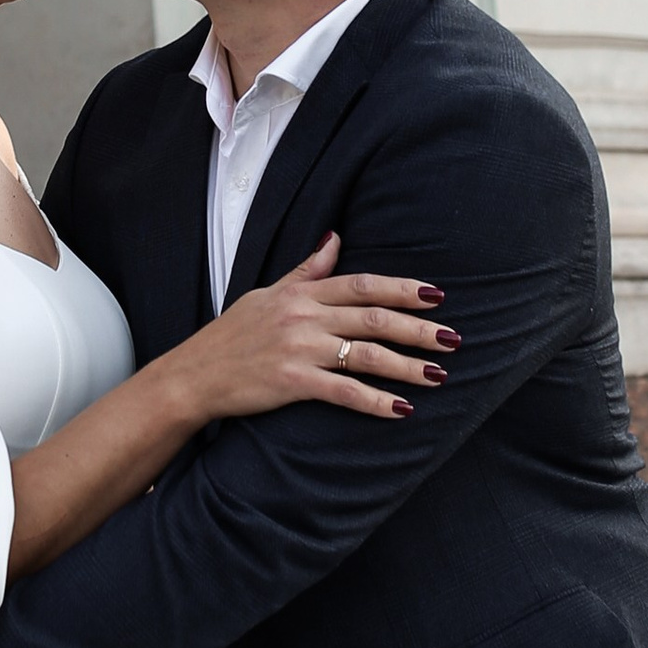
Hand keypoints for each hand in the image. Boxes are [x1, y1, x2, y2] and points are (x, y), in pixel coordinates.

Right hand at [182, 233, 457, 422]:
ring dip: (407, 366)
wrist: (194, 374)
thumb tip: (335, 238)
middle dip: (419, 329)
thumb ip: (306, 270)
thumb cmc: (231, 335)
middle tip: (454, 339)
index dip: (402, 289)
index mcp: (301, 293)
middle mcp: (304, 316)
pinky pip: (343, 391)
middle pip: (374, 318)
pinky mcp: (292, 382)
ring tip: (438, 376)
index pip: (362, 284)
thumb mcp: (267, 293)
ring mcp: (299, 349)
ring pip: (366, 354)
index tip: (436, 296)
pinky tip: (401, 410)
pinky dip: (375, 401)